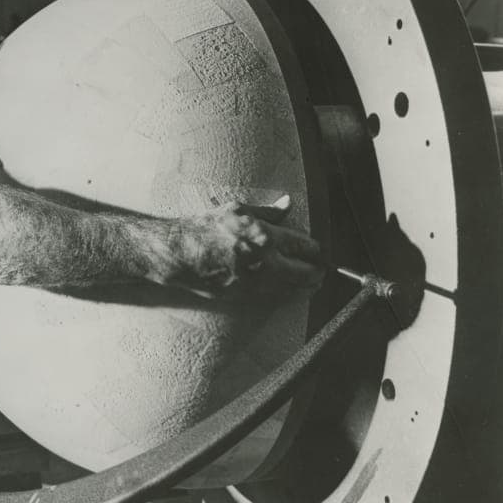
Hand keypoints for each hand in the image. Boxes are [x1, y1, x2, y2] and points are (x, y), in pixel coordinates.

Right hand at [159, 194, 324, 298]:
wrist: (179, 253)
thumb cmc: (206, 228)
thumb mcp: (237, 210)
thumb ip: (268, 211)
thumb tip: (288, 203)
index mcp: (265, 237)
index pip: (305, 246)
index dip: (317, 250)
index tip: (319, 251)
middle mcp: (264, 262)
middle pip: (307, 273)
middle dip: (318, 271)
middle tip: (323, 269)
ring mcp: (255, 283)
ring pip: (294, 291)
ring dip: (307, 287)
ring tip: (313, 283)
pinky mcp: (245, 297)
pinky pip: (275, 299)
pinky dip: (287, 295)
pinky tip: (291, 291)